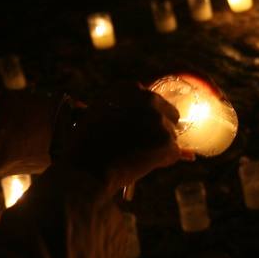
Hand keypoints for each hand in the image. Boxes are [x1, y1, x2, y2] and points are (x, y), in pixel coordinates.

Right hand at [66, 84, 184, 189]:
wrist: (89, 168)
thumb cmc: (84, 144)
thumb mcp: (92, 114)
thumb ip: (110, 105)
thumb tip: (109, 103)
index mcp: (130, 89)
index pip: (149, 98)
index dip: (145, 115)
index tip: (138, 127)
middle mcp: (148, 100)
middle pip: (168, 112)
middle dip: (159, 127)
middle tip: (144, 143)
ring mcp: (159, 120)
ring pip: (171, 134)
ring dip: (159, 145)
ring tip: (139, 156)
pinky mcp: (167, 141)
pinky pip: (174, 152)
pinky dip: (163, 160)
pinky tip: (146, 164)